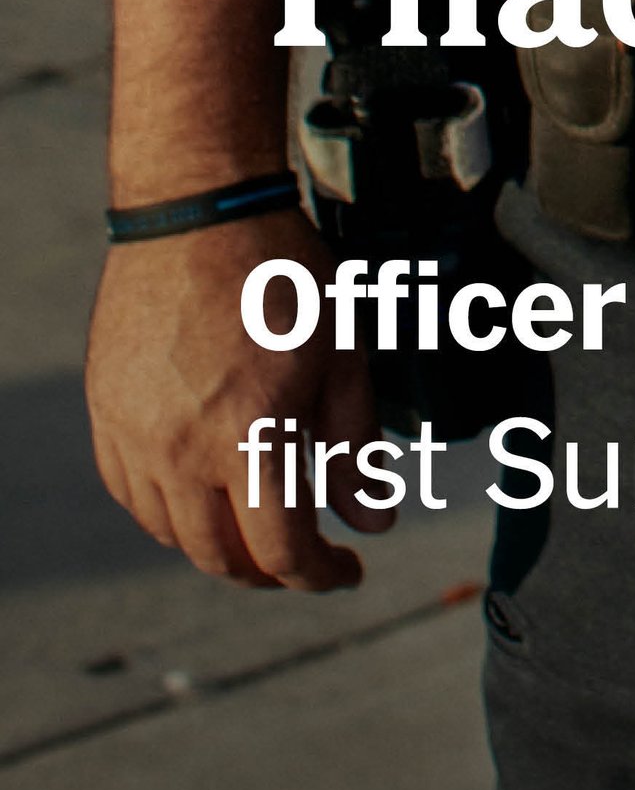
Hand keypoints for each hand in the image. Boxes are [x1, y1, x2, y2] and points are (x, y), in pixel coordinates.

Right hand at [86, 209, 374, 590]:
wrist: (198, 214)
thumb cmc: (280, 274)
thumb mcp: (341, 354)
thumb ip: (355, 446)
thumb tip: (374, 520)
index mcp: (246, 436)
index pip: (280, 549)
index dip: (319, 575)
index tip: (347, 572)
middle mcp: (179, 450)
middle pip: (221, 556)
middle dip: (270, 573)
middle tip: (305, 557)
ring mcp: (133, 437)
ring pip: (171, 534)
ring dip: (218, 546)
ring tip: (258, 525)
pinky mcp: (106, 418)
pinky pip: (132, 495)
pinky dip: (170, 513)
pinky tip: (202, 494)